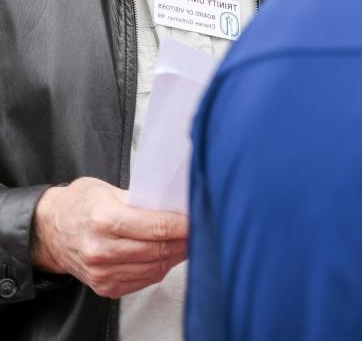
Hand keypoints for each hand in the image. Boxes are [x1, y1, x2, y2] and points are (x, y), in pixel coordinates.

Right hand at [30, 178, 187, 297]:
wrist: (47, 232)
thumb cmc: (78, 206)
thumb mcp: (106, 189)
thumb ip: (140, 198)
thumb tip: (175, 204)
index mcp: (104, 219)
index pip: (156, 227)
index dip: (184, 226)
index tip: (199, 220)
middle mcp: (101, 250)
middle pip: (158, 250)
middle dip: (184, 241)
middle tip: (200, 231)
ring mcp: (102, 272)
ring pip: (154, 268)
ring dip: (175, 256)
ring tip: (187, 242)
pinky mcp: (104, 286)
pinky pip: (143, 280)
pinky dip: (159, 268)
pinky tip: (166, 255)